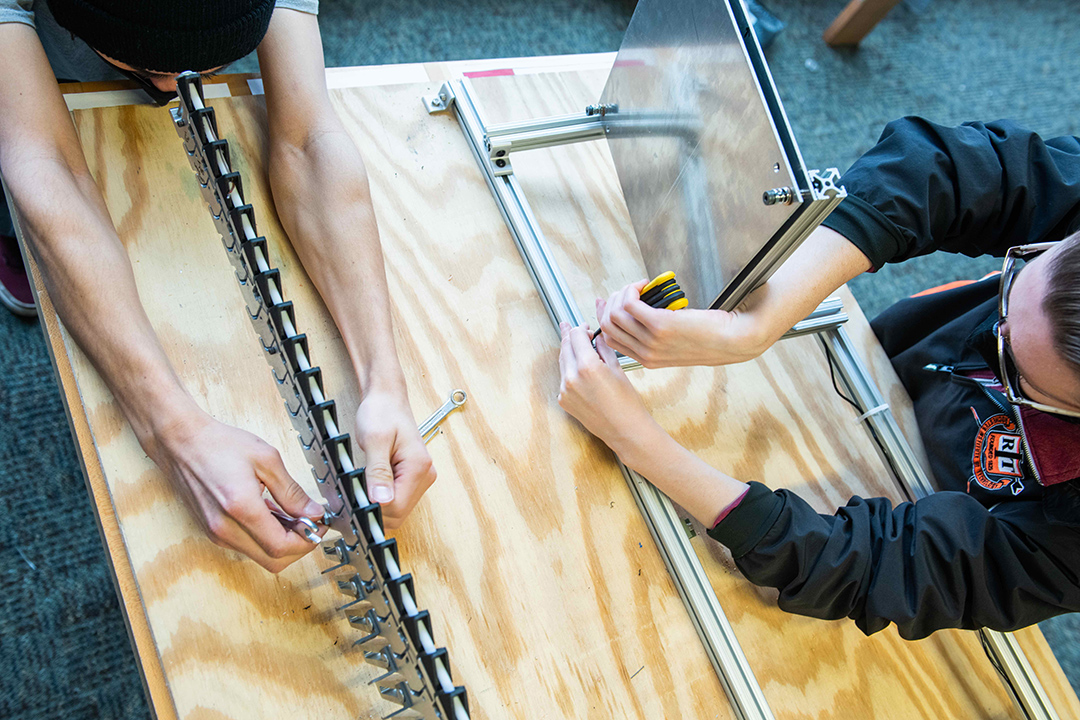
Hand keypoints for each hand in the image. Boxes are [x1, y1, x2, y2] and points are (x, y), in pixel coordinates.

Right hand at [149, 411, 324, 572]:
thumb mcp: (266, 460)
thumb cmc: (217, 445)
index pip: (282, 547)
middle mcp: (225, 529)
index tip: (319, 525)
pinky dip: (264, 537)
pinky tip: (272, 514)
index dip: (308, 540)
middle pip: (273, 561)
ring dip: (281, 542)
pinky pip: (246, 546)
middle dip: (298, 546)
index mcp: (241, 509)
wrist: (180, 442)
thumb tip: (313, 512)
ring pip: (260, 556)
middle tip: (309, 523)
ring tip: (291, 514)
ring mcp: (216, 533)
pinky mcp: (212, 532)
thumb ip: (292, 492)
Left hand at [354, 390, 435, 529]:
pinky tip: (372, 483)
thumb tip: (381, 501)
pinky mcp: (412, 477)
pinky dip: (381, 497)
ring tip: (364, 484)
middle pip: (398, 513)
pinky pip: (397, 498)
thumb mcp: (375, 441)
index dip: (373, 507)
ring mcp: (420, 477)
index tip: (356, 497)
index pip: (397, 507)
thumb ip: (378, 472)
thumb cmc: (382, 412)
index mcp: (418, 466)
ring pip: (398, 509)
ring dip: (378, 504)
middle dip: (375, 508)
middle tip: (356, 491)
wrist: (387, 399)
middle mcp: (425, 474)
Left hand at [557, 321, 656, 450]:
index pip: (576, 336)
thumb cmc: (627, 403)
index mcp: (587, 366)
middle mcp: (572, 378)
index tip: (585, 328)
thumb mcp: (617, 368)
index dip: (580, 329)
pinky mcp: (564, 401)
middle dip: (570, 336)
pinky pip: (563, 378)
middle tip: (569, 327)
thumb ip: (603, 349)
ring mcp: (565, 391)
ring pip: (562, 362)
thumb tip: (597, 338)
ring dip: (568, 352)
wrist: (625, 429)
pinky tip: (578, 367)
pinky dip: (569, 370)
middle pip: (565, 347)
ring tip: (573, 344)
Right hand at [596, 281, 768, 367]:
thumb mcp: (680, 343)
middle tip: (628, 291)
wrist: (737, 340)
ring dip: (622, 293)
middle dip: (611, 303)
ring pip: (615, 314)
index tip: (608, 301)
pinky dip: (632, 289)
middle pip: (607, 325)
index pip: (610, 338)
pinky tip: (644, 284)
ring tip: (638, 286)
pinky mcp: (660, 325)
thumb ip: (659, 335)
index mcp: (648, 360)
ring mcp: (651, 341)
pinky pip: (630, 304)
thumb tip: (644, 312)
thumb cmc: (715, 338)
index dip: (605, 316)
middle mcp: (646, 353)